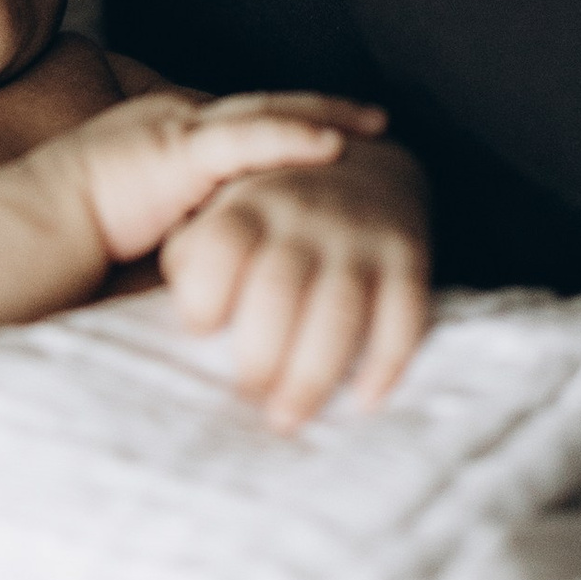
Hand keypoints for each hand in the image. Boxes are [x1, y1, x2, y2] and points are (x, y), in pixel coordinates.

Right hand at [48, 89, 380, 273]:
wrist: (40, 225)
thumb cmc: (88, 239)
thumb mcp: (161, 229)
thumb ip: (202, 233)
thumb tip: (245, 265)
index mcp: (181, 140)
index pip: (252, 128)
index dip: (300, 128)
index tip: (348, 138)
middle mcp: (186, 123)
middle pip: (271, 109)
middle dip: (327, 112)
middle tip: (379, 119)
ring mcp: (184, 130)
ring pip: (268, 113)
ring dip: (325, 117)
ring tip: (374, 125)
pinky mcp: (179, 148)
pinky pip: (247, 138)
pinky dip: (292, 138)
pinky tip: (333, 144)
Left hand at [160, 130, 430, 431]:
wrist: (366, 161)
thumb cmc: (273, 210)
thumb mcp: (222, 209)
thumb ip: (190, 254)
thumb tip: (173, 323)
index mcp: (247, 203)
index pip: (219, 247)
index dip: (203, 298)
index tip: (199, 335)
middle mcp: (303, 215)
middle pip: (279, 288)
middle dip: (260, 356)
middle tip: (248, 399)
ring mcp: (358, 235)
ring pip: (340, 309)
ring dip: (313, 373)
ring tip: (288, 418)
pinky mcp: (407, 255)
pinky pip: (404, 312)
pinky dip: (387, 361)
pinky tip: (363, 401)